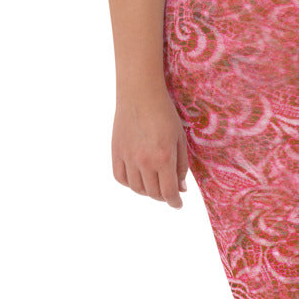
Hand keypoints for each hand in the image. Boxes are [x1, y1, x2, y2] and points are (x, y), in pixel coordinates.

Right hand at [112, 87, 188, 208]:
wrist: (140, 94)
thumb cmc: (165, 115)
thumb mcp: (180, 140)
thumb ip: (181, 167)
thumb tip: (181, 189)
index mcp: (163, 158)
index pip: (168, 192)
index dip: (174, 202)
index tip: (178, 204)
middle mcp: (144, 161)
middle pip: (153, 193)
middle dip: (163, 196)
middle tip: (169, 192)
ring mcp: (128, 157)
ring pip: (136, 188)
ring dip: (147, 191)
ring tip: (154, 184)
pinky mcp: (116, 151)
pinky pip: (120, 177)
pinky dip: (129, 183)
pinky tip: (138, 178)